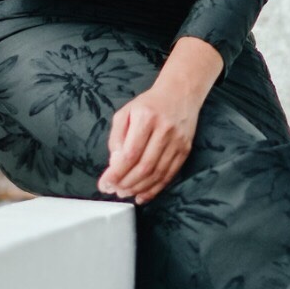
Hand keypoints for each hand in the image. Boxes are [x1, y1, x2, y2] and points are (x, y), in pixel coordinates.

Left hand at [97, 78, 202, 204]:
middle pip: (144, 166)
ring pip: (157, 174)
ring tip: (125, 193)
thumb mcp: (126, 112)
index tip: (105, 183)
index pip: (130, 153)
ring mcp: (177, 142)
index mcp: (146, 118)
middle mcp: (164, 130)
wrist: (180, 94)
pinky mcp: (184, 150)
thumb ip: (117, 137)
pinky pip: (169, 175)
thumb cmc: (150, 104)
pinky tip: (142, 195)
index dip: (116, 173)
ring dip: (138, 188)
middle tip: (114, 190)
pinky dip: (155, 189)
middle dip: (126, 183)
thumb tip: (114, 163)